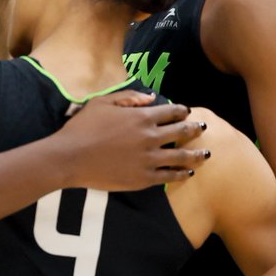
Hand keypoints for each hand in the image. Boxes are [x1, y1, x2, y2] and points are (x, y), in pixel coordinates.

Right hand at [58, 91, 208, 190]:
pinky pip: (169, 176)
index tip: (187, 112)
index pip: (171, 112)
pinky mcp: (143, 179)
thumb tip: (152, 97)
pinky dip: (181, 174)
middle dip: (195, 129)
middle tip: (203, 128)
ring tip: (206, 154)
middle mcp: (150, 137)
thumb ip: (129, 97)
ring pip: (181, 157)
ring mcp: (149, 160)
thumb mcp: (102, 102)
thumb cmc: (82, 127)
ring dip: (196, 154)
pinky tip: (188, 173)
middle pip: (181, 132)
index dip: (182, 111)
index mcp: (141, 117)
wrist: (70, 158)